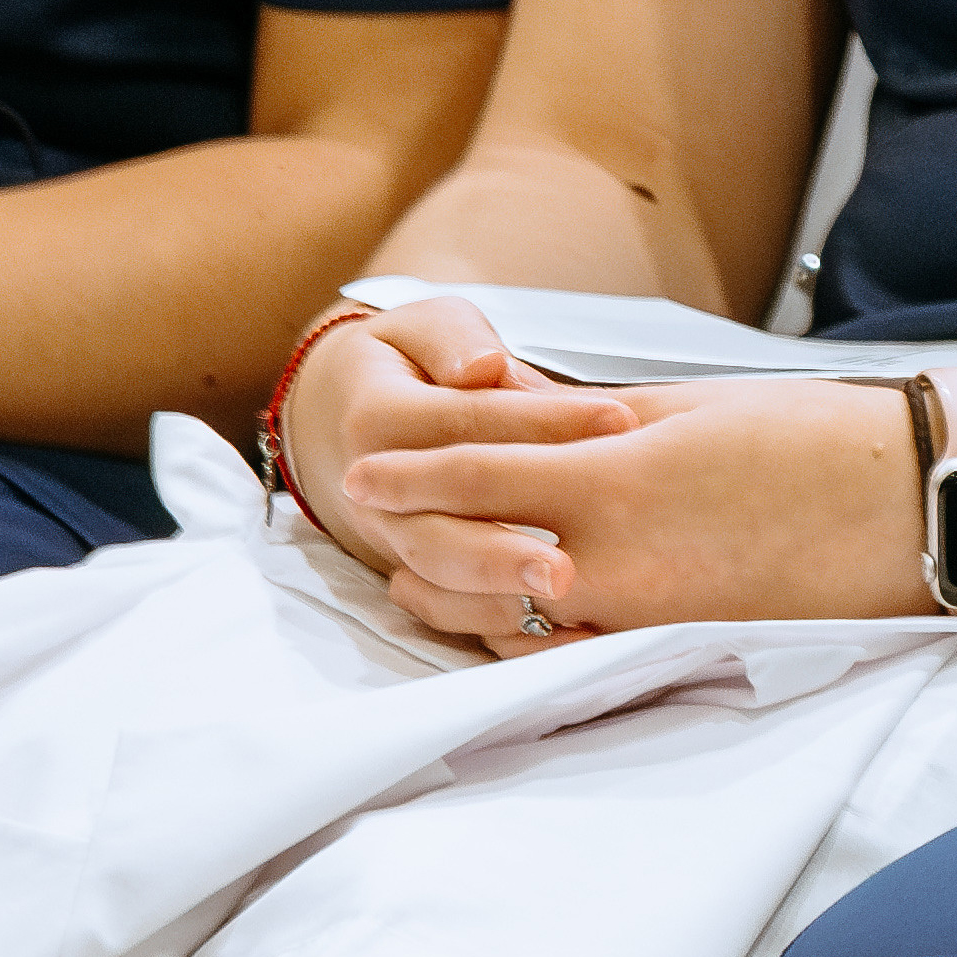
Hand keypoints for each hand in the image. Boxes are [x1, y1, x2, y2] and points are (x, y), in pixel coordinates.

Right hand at [283, 300, 643, 636]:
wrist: (334, 416)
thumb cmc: (400, 361)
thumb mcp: (420, 325)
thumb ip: (453, 340)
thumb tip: (485, 367)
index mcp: (378, 417)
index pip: (469, 421)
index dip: (546, 420)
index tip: (622, 418)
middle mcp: (376, 492)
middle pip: (437, 527)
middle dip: (505, 550)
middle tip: (570, 565)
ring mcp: (390, 538)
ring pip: (439, 576)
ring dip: (500, 595)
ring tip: (567, 601)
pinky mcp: (412, 568)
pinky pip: (447, 605)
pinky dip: (496, 623)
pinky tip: (558, 631)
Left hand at [338, 374, 923, 644]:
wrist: (914, 508)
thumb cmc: (813, 436)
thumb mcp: (691, 406)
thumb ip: (592, 418)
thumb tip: (518, 409)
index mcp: (618, 477)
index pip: (481, 473)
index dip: (412, 471)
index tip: (360, 469)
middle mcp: (617, 557)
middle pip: (476, 558)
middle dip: (414, 543)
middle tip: (371, 523)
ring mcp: (645, 614)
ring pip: (511, 620)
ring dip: (454, 600)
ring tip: (411, 583)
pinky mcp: (677, 647)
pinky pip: (572, 650)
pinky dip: (521, 638)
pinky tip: (500, 626)